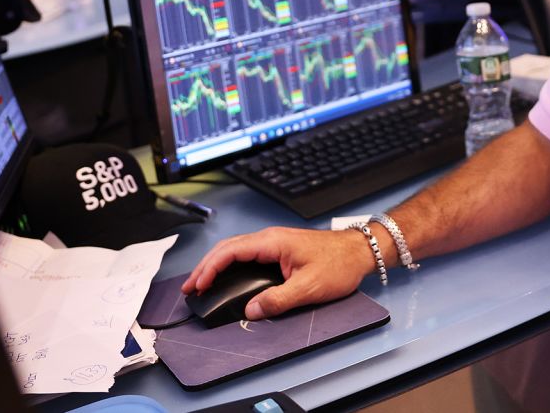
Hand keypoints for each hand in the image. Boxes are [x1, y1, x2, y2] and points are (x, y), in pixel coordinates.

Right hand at [181, 226, 373, 319]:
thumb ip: (278, 300)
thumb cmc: (338, 264)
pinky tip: (226, 278)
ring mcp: (273, 243)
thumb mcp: (308, 287)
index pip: (230, 251)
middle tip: (190, 288)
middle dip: (205, 267)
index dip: (210, 268)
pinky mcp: (278, 250)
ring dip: (216, 266)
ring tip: (201, 284)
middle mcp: (270, 238)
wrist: (359, 251)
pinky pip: (246, 255)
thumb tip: (251, 310)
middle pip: (227, 248)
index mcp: (272, 242)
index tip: (198, 286)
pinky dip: (230, 266)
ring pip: (235, 250)